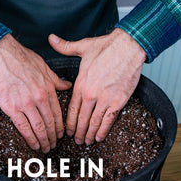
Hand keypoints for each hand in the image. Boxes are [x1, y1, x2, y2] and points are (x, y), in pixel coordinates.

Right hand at [0, 34, 71, 152]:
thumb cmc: (20, 57)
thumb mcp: (43, 66)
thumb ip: (55, 79)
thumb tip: (67, 85)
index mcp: (48, 88)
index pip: (57, 113)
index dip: (60, 127)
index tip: (60, 134)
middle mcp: (39, 98)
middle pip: (50, 123)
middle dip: (53, 137)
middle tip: (53, 145)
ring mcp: (25, 103)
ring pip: (38, 127)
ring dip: (43, 140)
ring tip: (45, 148)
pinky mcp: (11, 107)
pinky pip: (23, 127)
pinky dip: (30, 138)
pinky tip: (33, 144)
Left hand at [48, 28, 145, 144]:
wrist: (128, 47)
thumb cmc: (107, 47)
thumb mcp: (82, 47)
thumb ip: (65, 47)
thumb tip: (51, 39)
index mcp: (80, 84)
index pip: (72, 109)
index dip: (69, 123)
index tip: (67, 130)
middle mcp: (91, 94)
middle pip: (82, 119)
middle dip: (78, 132)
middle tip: (76, 140)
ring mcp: (104, 99)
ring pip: (94, 122)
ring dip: (89, 134)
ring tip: (86, 142)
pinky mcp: (118, 101)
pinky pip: (108, 120)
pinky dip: (103, 131)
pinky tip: (99, 137)